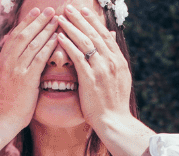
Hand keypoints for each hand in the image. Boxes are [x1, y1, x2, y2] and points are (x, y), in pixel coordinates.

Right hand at [0, 8, 59, 134]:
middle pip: (23, 35)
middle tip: (49, 10)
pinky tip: (57, 38)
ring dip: (45, 29)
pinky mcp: (26, 79)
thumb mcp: (0, 81)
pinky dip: (48, 46)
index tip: (36, 13)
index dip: (26, 23)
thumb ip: (7, 67)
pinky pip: (39, 58)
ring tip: (56, 19)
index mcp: (1, 62)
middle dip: (37, 21)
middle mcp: (7, 62)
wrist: (1, 120)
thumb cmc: (4, 105)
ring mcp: (16, 70)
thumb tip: (11, 56)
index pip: (14, 37)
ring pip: (32, 43)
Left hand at [55, 5, 133, 132]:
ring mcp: (101, 69)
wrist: (114, 121)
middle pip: (94, 34)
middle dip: (80, 19)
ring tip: (60, 17)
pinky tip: (59, 36)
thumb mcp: (120, 79)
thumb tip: (111, 47)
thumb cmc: (114, 104)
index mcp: (119, 61)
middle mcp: (111, 62)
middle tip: (69, 7)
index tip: (84, 12)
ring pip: (85, 42)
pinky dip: (68, 45)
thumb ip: (114, 62)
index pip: (105, 35)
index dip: (93, 22)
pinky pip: (77, 57)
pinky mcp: (90, 79)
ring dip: (71, 28)